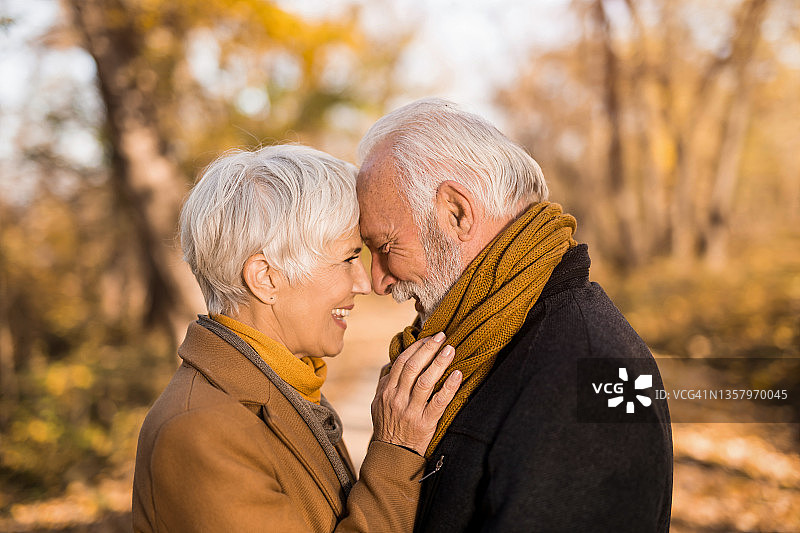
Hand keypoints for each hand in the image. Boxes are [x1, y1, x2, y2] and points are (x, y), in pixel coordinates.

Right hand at [371, 333, 462, 453]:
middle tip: (442, 336)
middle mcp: (397, 398)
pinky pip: (439, 402)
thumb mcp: (378, 402)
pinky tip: (457, 374)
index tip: (429, 337)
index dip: (416, 347)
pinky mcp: (425, 423)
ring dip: (439, 363)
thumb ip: (386, 382)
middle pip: (413, 367)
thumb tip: (394, 362)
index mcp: (386, 390)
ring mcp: (411, 411)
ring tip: (451, 350)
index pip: (402, 362)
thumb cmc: (387, 425)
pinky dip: (449, 387)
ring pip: (426, 381)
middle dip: (429, 349)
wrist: (391, 454)